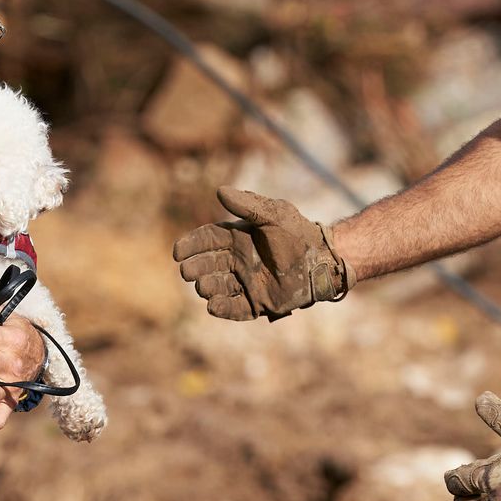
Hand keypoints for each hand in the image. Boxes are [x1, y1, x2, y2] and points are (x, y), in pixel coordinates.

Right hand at [171, 186, 351, 320]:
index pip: (207, 240)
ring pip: (217, 288)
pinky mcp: (258, 303)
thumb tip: (220, 191)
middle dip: (194, 269)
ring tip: (205, 286)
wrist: (324, 260)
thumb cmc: (300, 234)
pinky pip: (235, 309)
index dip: (190, 245)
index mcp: (238, 238)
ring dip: (207, 288)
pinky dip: (222, 309)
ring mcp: (247, 283)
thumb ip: (248, 204)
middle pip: (207, 265)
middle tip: (188, 272)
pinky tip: (213, 306)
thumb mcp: (274, 215)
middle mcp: (239, 260)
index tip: (177, 252)